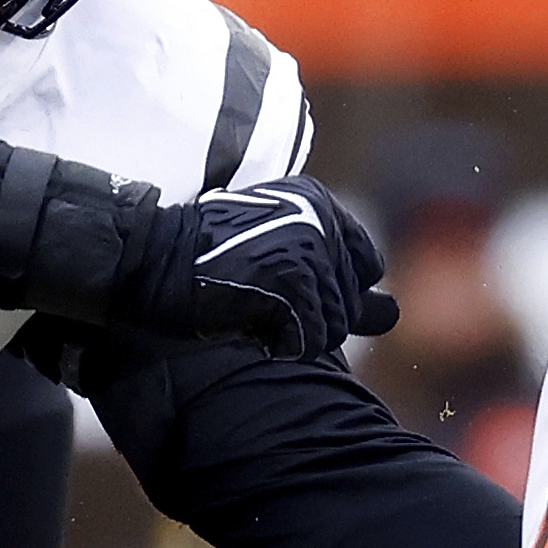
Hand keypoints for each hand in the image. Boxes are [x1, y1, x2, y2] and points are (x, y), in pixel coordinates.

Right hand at [155, 173, 387, 358]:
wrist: (154, 257)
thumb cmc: (206, 255)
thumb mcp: (276, 243)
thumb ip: (337, 274)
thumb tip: (393, 313)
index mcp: (318, 202)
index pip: (368, 265)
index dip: (335, 289)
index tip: (293, 288)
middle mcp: (322, 223)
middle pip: (349, 303)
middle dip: (312, 316)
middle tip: (263, 299)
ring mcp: (309, 255)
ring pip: (332, 327)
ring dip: (293, 333)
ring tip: (252, 309)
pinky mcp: (292, 287)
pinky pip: (309, 342)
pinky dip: (280, 344)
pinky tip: (250, 324)